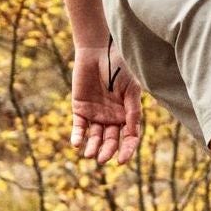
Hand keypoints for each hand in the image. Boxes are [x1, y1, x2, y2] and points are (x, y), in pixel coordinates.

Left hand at [70, 42, 141, 164]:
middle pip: (111, 140)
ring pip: (95, 137)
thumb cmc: (119, 65)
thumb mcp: (131, 88)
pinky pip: (79, 126)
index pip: (130, 137)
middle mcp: (113, 117)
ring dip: (93, 147)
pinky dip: (78, 136)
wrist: (98, 49)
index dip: (127, 150)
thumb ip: (132, 109)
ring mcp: (96, 114)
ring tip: (89, 154)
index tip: (121, 160)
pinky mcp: (80, 108)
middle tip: (102, 159)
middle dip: (107, 151)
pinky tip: (77, 144)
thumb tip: (133, 133)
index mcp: (128, 113)